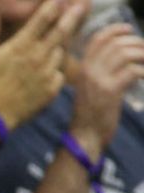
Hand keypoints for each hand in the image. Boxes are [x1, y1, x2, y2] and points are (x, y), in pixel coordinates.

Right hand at [0, 0, 87, 128]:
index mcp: (22, 44)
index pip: (44, 17)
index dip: (54, 5)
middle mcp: (39, 56)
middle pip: (62, 30)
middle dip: (73, 16)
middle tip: (82, 7)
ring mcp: (48, 73)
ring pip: (60, 53)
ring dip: (58, 47)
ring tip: (50, 49)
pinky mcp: (52, 89)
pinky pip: (58, 74)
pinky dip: (53, 71)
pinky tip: (44, 74)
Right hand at [70, 22, 143, 151]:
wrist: (85, 135)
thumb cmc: (90, 113)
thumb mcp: (90, 88)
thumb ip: (101, 72)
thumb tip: (125, 56)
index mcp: (82, 68)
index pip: (98, 39)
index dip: (115, 30)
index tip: (130, 30)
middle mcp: (88, 71)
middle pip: (116, 44)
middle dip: (136, 43)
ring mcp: (98, 80)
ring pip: (125, 54)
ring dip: (142, 55)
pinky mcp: (110, 90)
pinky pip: (132, 71)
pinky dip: (143, 71)